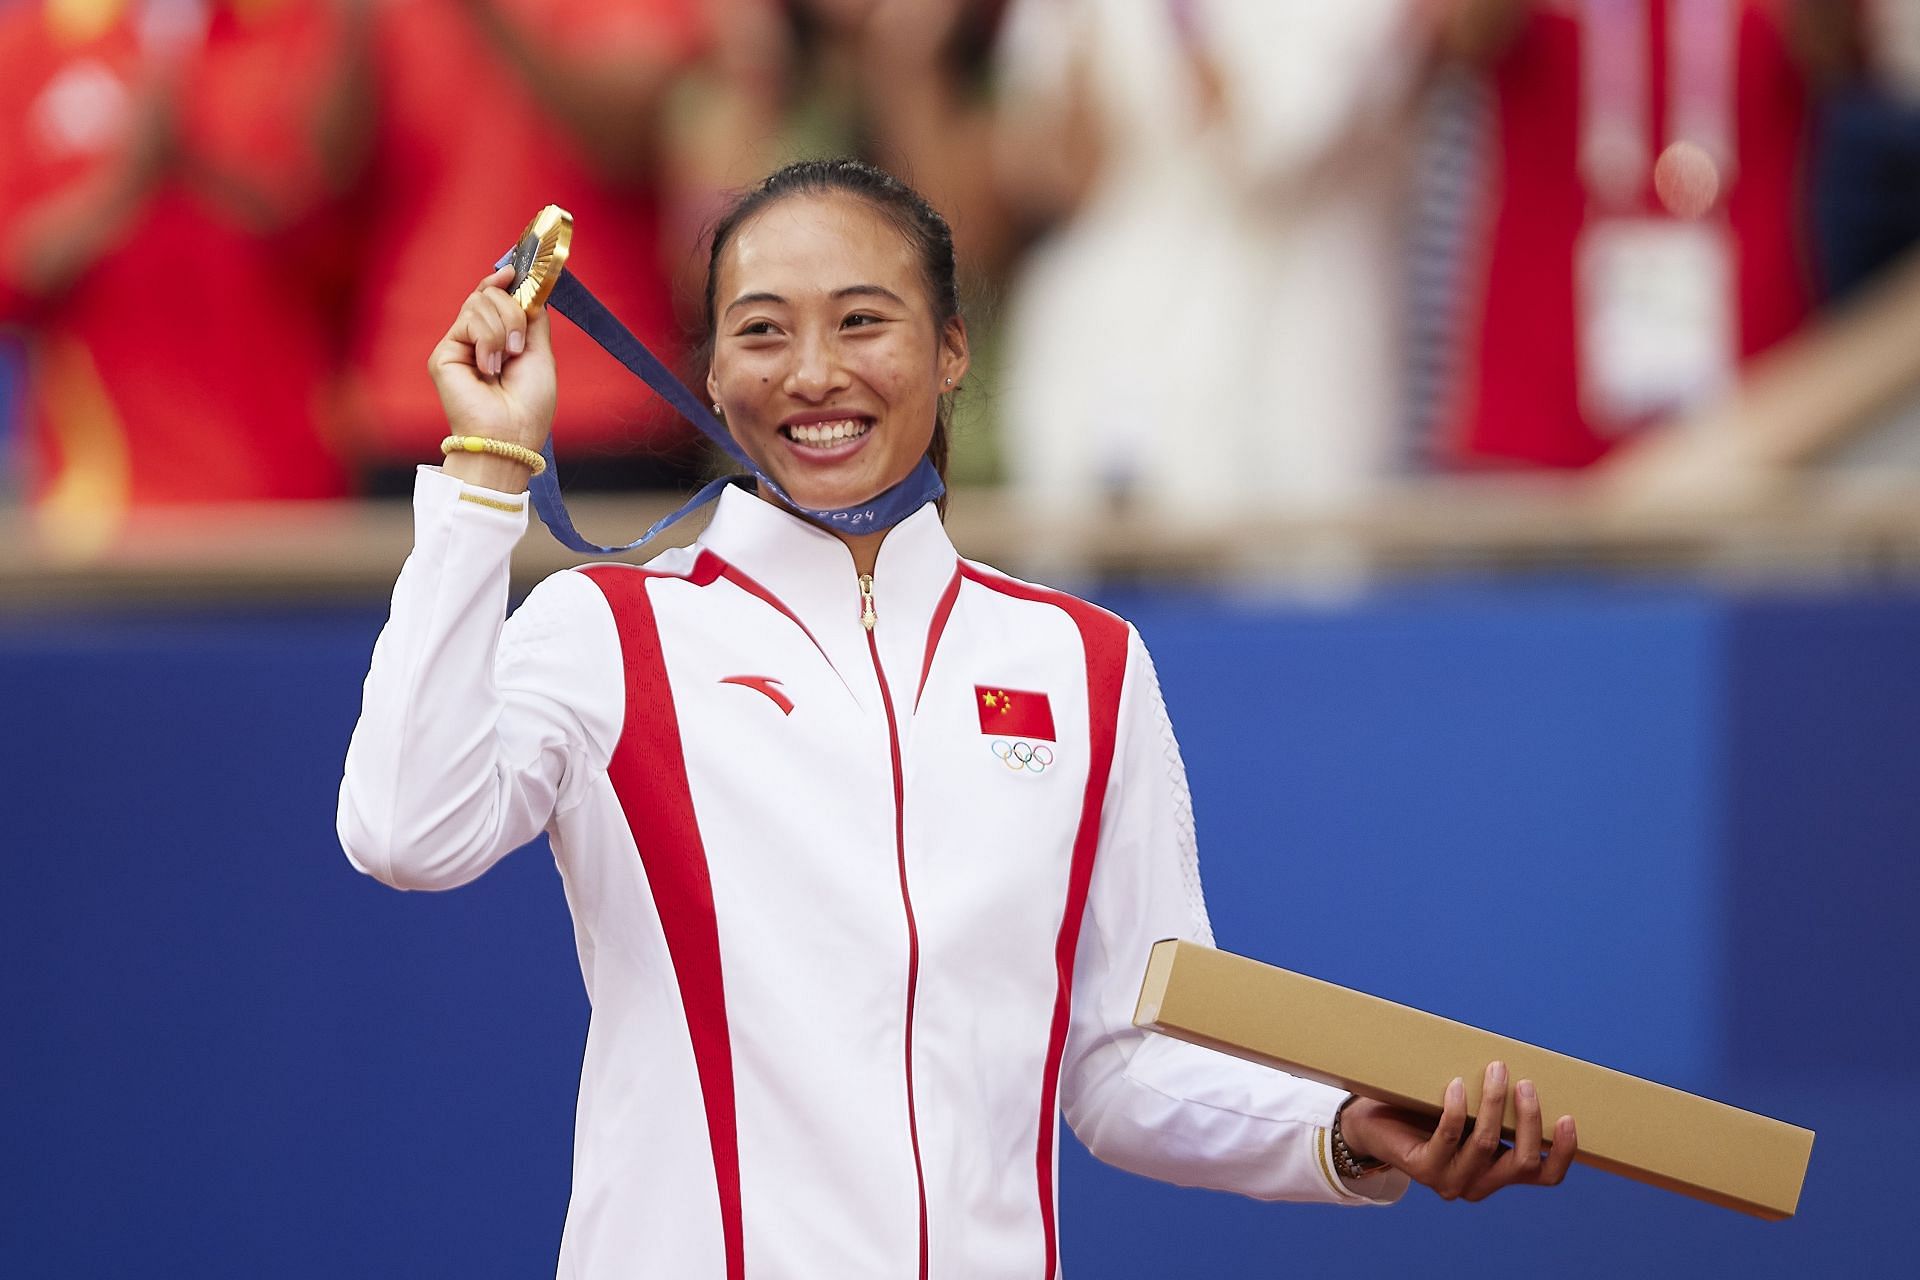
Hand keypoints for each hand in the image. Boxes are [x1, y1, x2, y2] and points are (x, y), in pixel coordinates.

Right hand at [428, 265, 556, 490]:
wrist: (511, 433)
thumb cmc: (529, 404)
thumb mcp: (539, 353)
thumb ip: (532, 318)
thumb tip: (525, 287)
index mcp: (499, 340)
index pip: (494, 298)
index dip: (503, 282)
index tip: (515, 272)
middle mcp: (476, 340)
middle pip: (489, 294)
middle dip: (512, 313)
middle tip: (519, 347)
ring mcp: (458, 345)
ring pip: (479, 303)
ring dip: (503, 330)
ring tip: (505, 363)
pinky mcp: (444, 353)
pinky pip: (469, 321)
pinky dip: (488, 341)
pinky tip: (488, 367)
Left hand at [1338, 1061, 1575, 1201]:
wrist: (1374, 1125)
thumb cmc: (1427, 1111)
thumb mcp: (1471, 1110)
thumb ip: (1496, 1103)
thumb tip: (1524, 1064)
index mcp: (1498, 1174)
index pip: (1545, 1176)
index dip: (1563, 1152)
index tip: (1568, 1116)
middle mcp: (1479, 1185)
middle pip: (1522, 1161)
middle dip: (1529, 1119)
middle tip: (1525, 1082)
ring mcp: (1451, 1181)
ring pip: (1486, 1145)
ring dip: (1495, 1104)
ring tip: (1497, 1070)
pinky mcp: (1423, 1169)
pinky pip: (1448, 1137)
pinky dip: (1456, 1108)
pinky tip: (1457, 1085)